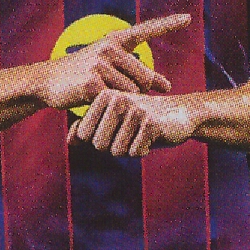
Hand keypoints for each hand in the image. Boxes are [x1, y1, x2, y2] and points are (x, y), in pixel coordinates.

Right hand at [39, 14, 189, 111]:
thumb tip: (168, 86)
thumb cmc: (82, 74)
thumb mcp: (109, 67)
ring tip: (102, 94)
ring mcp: (100, 65)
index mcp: (114, 40)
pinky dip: (110, 107)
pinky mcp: (91, 84)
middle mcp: (109, 48)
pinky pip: (116, 101)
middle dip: (139, 92)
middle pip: (144, 77)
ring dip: (123, 101)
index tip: (189, 18)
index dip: (168, 24)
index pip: (146, 30)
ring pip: (131, 92)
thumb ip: (138, 74)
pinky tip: (92, 100)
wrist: (47, 81)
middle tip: (119, 93)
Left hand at [68, 91, 195, 156]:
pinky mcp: (151, 123)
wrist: (179, 114)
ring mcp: (135, 110)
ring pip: (117, 151)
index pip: (84, 134)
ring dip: (129, 150)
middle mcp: (118, 99)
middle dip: (114, 147)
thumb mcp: (112, 121)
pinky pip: (135, 153)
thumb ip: (88, 128)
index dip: (99, 140)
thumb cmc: (140, 119)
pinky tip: (151, 138)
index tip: (115, 130)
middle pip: (99, 144)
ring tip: (140, 135)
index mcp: (104, 96)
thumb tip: (70, 142)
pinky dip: (142, 151)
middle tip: (130, 134)